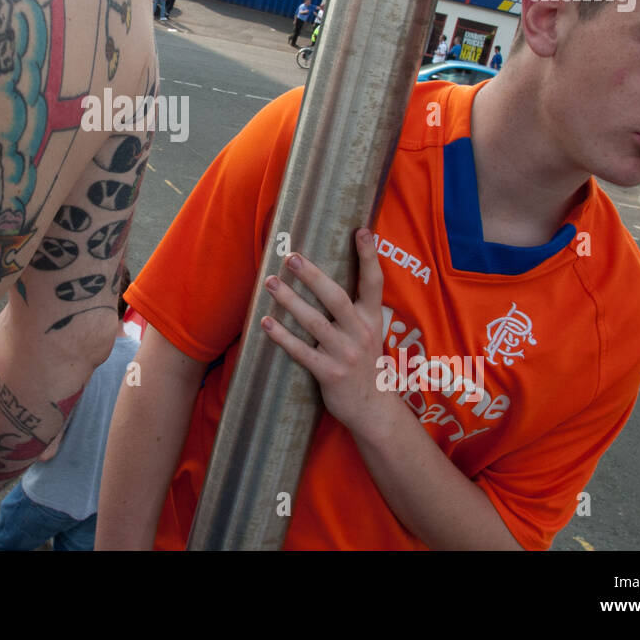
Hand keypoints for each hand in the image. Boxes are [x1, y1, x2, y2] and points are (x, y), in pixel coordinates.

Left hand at [260, 229, 395, 438]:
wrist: (373, 409)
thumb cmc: (365, 363)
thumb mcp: (369, 332)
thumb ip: (356, 307)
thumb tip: (329, 275)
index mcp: (372, 319)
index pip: (374, 282)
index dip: (369, 256)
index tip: (361, 231)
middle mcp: (361, 333)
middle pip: (336, 297)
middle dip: (312, 276)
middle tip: (291, 256)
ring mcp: (345, 354)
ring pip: (314, 322)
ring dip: (290, 301)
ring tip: (270, 282)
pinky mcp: (330, 373)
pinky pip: (301, 351)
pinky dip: (282, 336)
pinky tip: (264, 322)